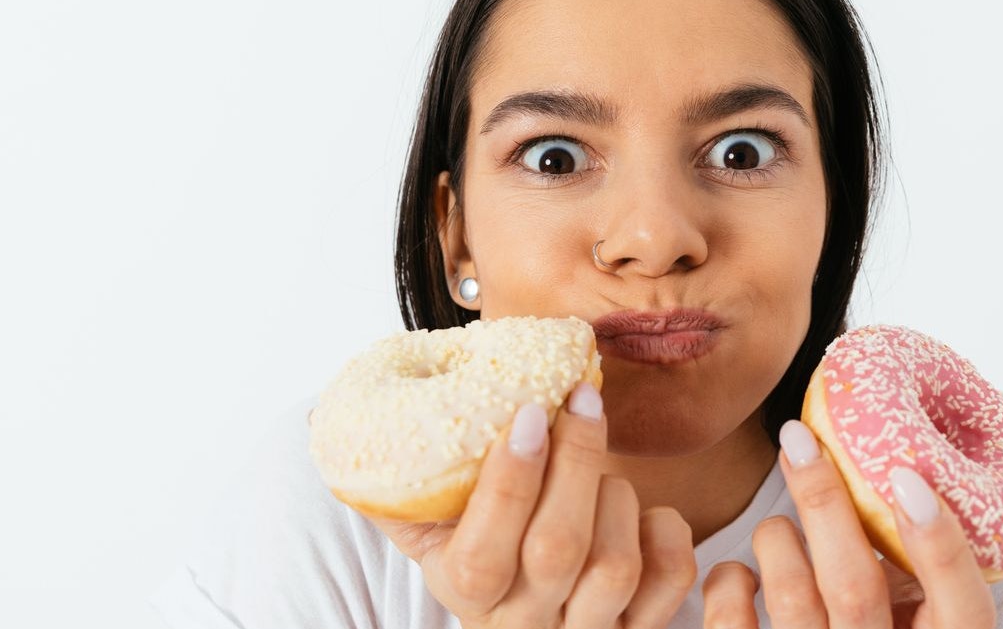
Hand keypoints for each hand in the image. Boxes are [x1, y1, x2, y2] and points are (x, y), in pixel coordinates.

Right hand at [364, 383, 697, 628]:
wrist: (516, 608)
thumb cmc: (471, 540)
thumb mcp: (421, 520)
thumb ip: (391, 476)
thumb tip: (331, 414)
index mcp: (464, 592)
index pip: (487, 552)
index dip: (513, 479)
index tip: (529, 411)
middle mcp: (523, 625)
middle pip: (559, 550)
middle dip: (575, 461)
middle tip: (579, 400)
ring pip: (615, 566)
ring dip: (615, 496)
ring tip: (600, 467)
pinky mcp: (638, 628)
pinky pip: (668, 582)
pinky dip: (668, 533)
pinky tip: (643, 512)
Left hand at [702, 419, 994, 628]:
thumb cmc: (882, 626)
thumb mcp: (920, 602)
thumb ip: (917, 559)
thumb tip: (892, 464)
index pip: (964, 608)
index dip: (941, 547)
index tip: (907, 477)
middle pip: (854, 588)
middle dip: (824, 504)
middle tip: (799, 439)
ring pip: (790, 594)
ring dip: (778, 538)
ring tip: (780, 529)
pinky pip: (730, 620)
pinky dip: (729, 581)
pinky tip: (745, 575)